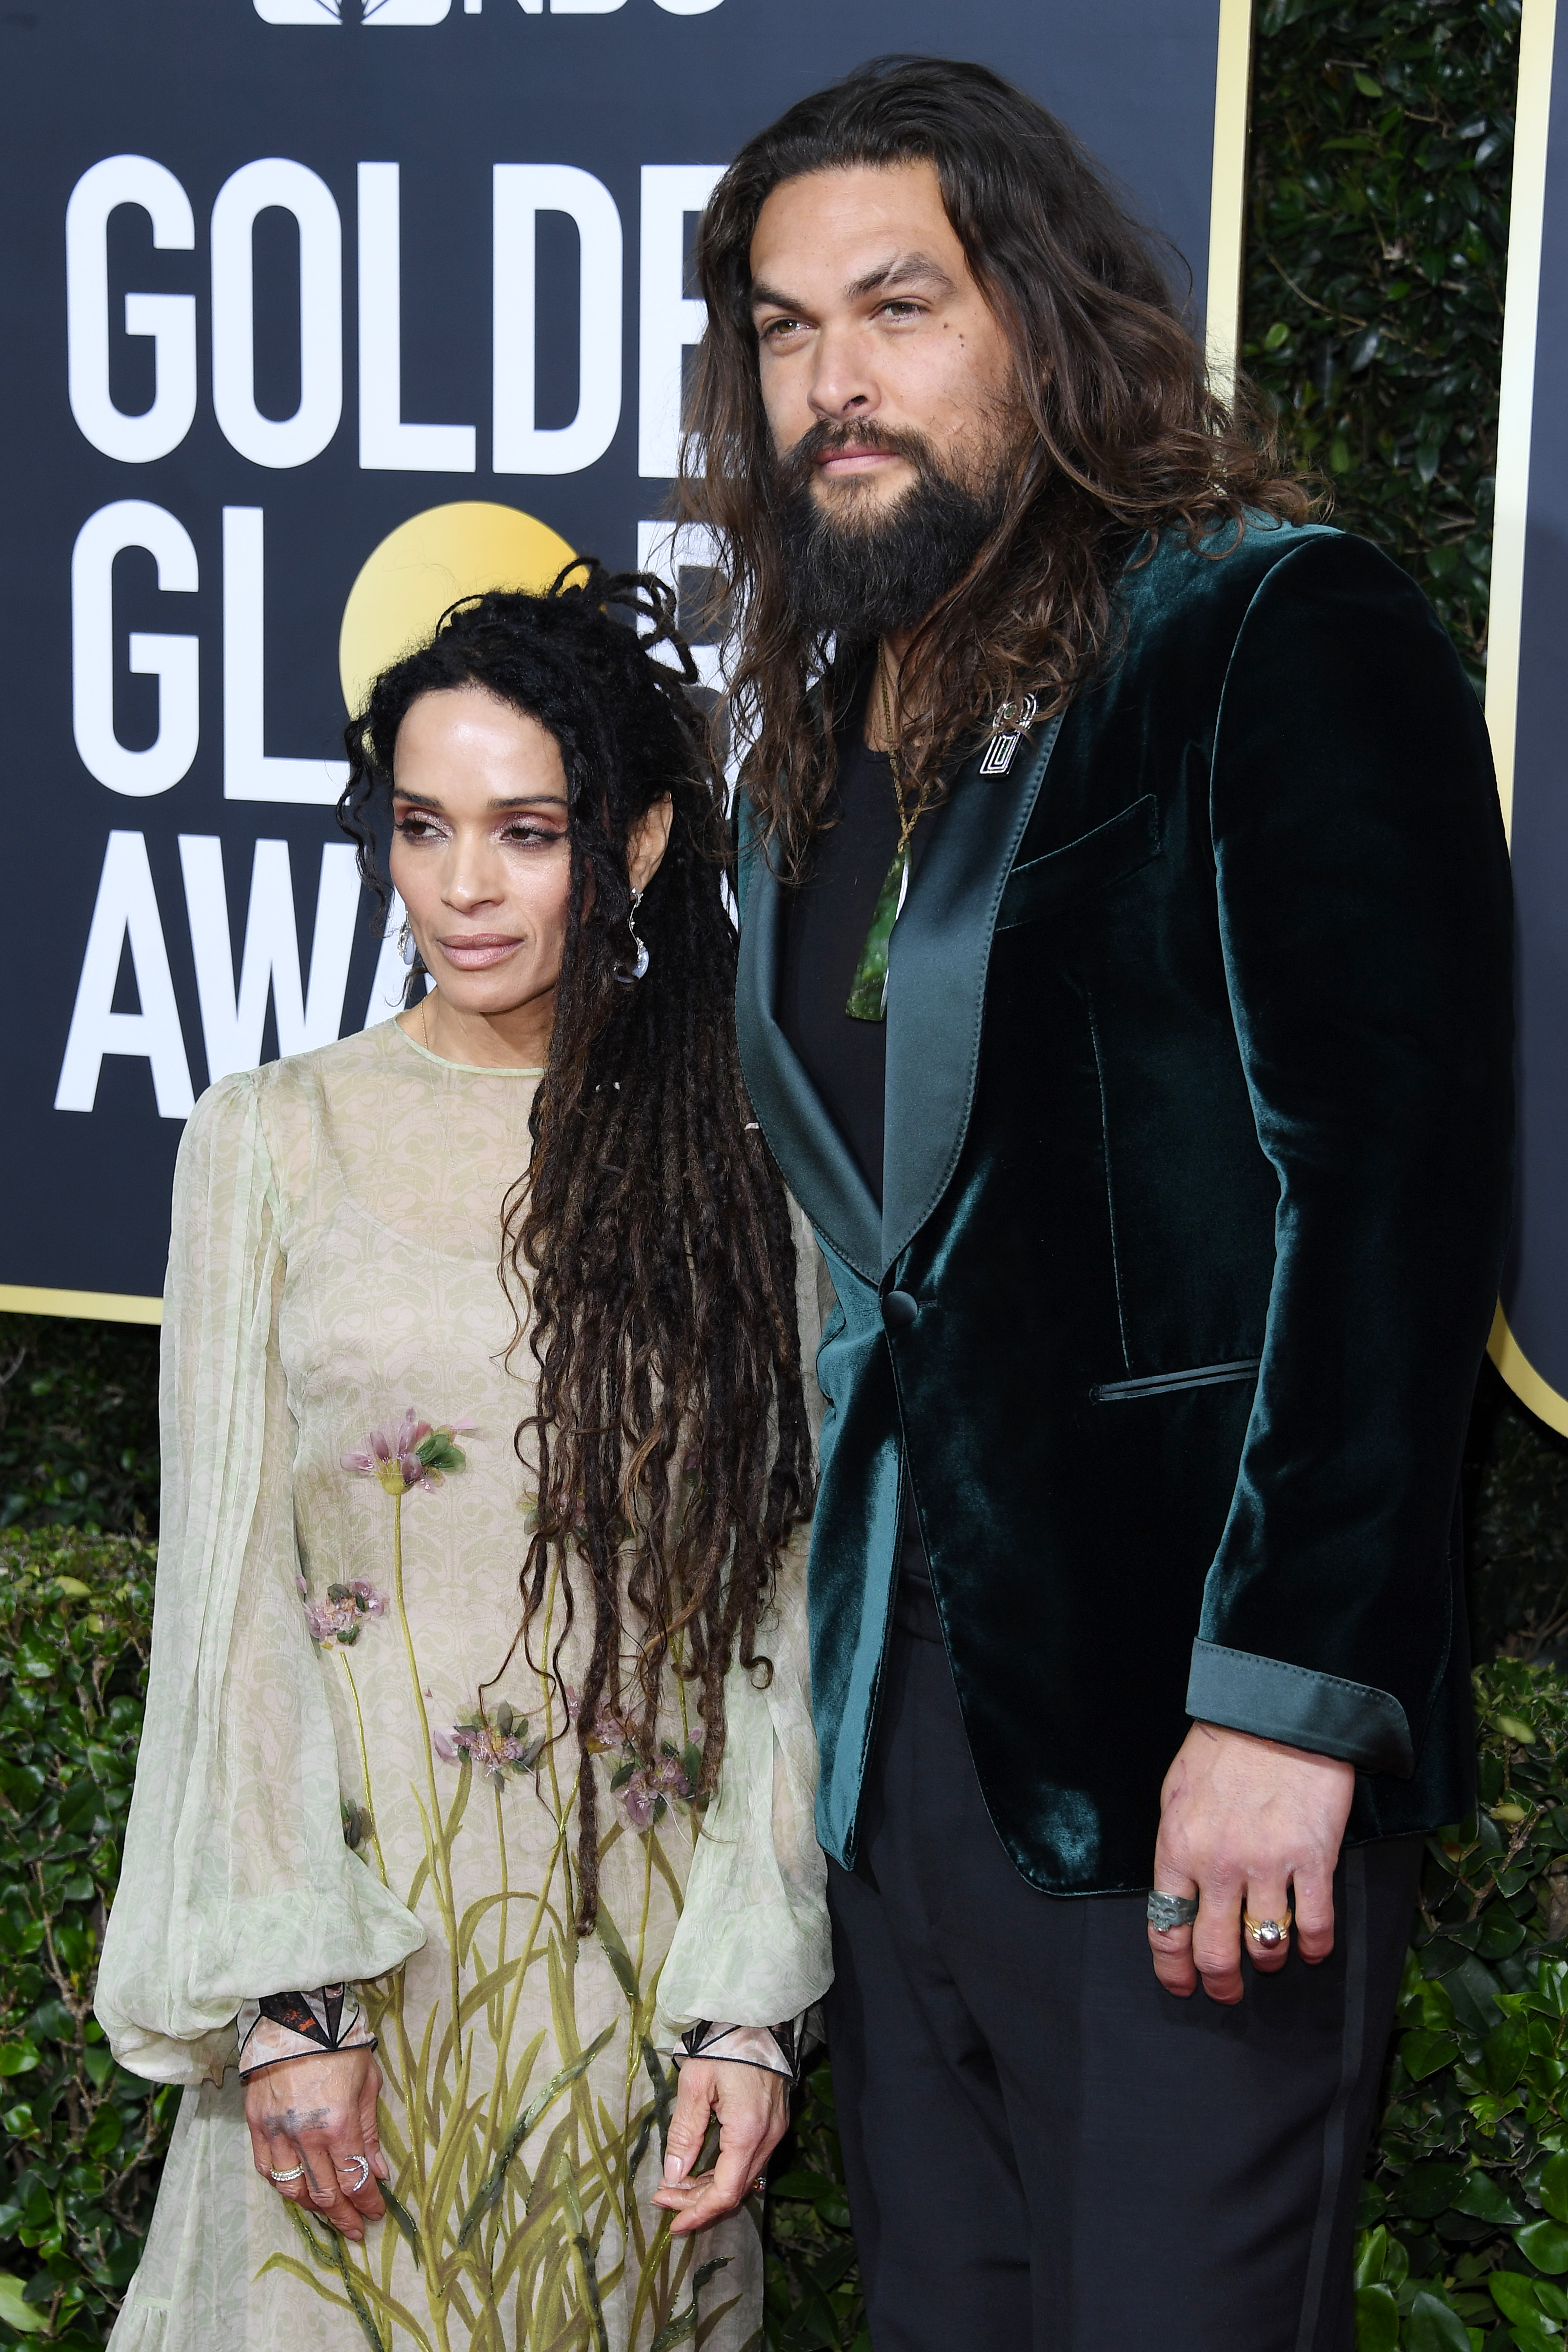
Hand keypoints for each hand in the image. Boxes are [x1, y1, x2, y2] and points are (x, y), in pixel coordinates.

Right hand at [244, 2047, 387, 2240]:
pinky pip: (267, 2169)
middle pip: (325, 2193)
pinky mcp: (256, 2125)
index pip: (355, 2180)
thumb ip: (370, 2131)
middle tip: (355, 2228)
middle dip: (344, 2215)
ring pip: (293, 2189)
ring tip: (328, 2214)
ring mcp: (277, 2133)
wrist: (296, 2019)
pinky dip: (282, 2186)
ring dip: (312, 2208)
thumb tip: (379, 2171)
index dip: (367, 2203)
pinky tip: (296, 2191)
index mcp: (340, 2124)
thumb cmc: (339, 2047)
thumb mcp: (367, 2084)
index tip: (376, 2214)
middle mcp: (306, 2136)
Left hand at [650, 2058, 789, 2235]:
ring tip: (676, 2187)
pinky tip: (702, 2170)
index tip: (672, 2222)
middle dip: (697, 2202)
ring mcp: (775, 2131)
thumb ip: (684, 2131)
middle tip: (664, 2199)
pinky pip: (750, 2162)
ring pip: (742, 2178)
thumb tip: (673, 2173)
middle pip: (734, 2190)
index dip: (697, 2212)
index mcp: (747, 2131)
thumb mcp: (695, 2084)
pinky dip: (725, 2172)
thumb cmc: (724, 2044)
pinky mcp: (774, 2123)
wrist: (759, 2018)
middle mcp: (767, 2138)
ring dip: (709, 2188)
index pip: (725, 2191)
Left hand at [1149, 1720, 1354, 2003]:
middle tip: (1226, 1992)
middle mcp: (1218, 1864)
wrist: (1276, 1712)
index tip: (1181, 1984)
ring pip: (1265, 1944)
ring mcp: (1267, 1864)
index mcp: (1178, 1847)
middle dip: (1219, 1982)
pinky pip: (1313, 1925)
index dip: (1172, 1966)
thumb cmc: (1223, 1746)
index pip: (1166, 1926)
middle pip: (1214, 1950)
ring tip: (1269, 1960)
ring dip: (1267, 1961)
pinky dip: (1313, 1947)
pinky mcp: (1312, 1858)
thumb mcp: (1176, 1791)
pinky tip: (1311, 1949)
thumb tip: (1179, 1891)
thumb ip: (1178, 1844)